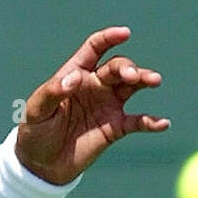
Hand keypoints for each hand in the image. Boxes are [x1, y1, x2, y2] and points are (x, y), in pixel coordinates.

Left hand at [15, 26, 168, 184]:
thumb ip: (53, 92)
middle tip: (132, 76)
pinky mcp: (115, 128)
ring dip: (144, 80)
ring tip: (153, 80)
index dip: (109, 38)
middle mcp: (94, 85)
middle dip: (127, 67)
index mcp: (74, 74)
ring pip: (132, 86)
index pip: (94, 49)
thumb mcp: (36, 111)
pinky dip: (151, 122)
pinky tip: (162, 123)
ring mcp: (107, 105)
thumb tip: (74, 78)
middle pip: (116, 67)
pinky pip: (138, 122)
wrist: (41, 164)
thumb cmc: (35, 131)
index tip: (124, 33)